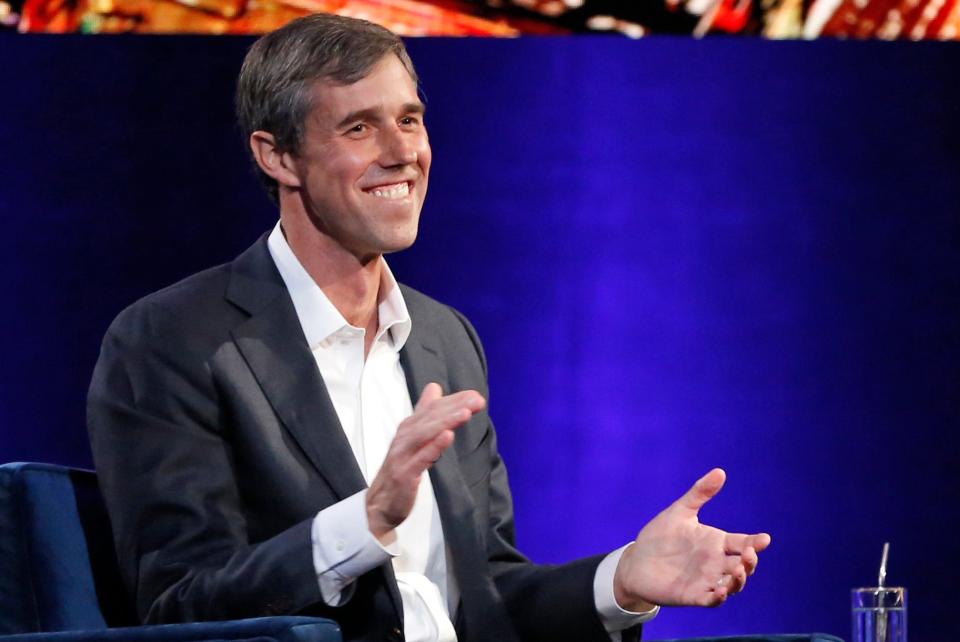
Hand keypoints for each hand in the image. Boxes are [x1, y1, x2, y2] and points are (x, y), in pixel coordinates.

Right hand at [366, 382, 484, 540]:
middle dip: (455, 407)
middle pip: (431, 417)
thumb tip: (434, 388)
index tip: (476, 396)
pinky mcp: (404, 473)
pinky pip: (421, 458)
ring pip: (425, 434)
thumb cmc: (400, 468)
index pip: (433, 408)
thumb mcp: (413, 437)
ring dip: (446, 422)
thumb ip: (424, 413)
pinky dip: (434, 447)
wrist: (380, 503)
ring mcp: (403, 454)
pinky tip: (448, 436)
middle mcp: (405, 437)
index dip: (454, 401)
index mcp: (410, 427)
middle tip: (477, 401)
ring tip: (465, 413)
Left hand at [613, 468, 770, 609]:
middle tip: (748, 554)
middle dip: (750, 562)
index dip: (755, 542)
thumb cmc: (660, 535)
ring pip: (732, 585)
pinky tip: (720, 591)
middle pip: (742, 566)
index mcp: (716, 542)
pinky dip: (718, 598)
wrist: (636, 560)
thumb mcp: (680, 511)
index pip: (742, 542)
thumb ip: (699, 493)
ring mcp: (706, 581)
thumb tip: (720, 471)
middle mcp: (715, 563)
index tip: (764, 539)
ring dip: (738, 581)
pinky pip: (711, 601)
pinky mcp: (693, 596)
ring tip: (738, 572)